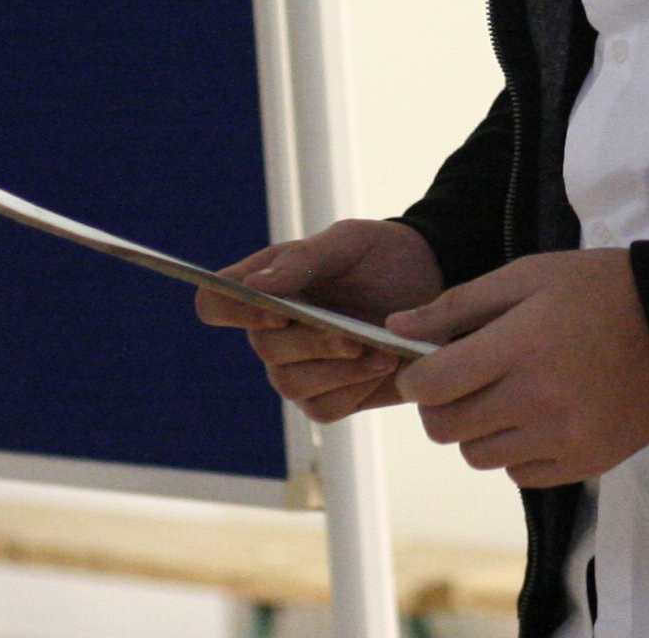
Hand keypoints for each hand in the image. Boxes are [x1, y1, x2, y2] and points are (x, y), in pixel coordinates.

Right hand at [196, 218, 444, 423]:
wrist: (433, 281)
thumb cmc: (381, 255)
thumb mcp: (349, 241)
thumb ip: (302, 259)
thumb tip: (256, 285)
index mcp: (265, 287)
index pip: (215, 304)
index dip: (234, 311)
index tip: (276, 309)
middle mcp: (272, 332)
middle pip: (264, 348)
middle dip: (311, 342)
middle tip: (352, 336)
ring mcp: (297, 369)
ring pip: (293, 385)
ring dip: (339, 370)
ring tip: (381, 352)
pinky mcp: (328, 398)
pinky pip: (326, 408)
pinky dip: (356, 389)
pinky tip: (384, 366)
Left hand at [390, 248, 648, 489]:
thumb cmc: (603, 290)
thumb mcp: (529, 275)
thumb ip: (459, 304)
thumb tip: (396, 327)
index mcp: (518, 346)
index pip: (430, 385)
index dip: (416, 377)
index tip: (427, 365)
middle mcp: (536, 399)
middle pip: (446, 429)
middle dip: (440, 406)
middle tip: (460, 383)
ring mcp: (562, 437)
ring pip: (478, 457)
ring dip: (479, 429)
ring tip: (506, 395)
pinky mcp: (585, 462)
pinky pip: (520, 473)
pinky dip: (517, 451)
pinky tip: (538, 417)